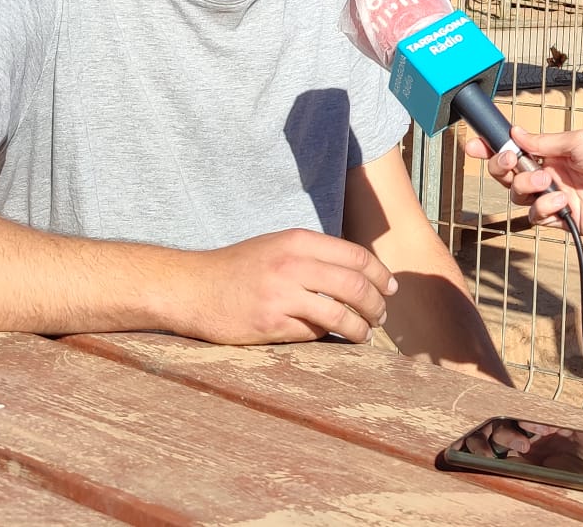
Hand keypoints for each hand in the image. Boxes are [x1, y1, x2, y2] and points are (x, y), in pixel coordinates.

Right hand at [166, 228, 397, 344]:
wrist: (192, 287)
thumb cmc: (238, 268)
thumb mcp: (278, 246)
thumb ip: (314, 255)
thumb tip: (359, 274)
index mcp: (298, 241)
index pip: (357, 257)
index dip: (381, 276)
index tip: (390, 290)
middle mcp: (293, 265)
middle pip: (356, 286)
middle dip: (377, 305)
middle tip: (382, 316)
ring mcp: (282, 295)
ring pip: (340, 316)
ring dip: (361, 329)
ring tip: (366, 334)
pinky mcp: (270, 324)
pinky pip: (313, 334)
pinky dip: (330, 338)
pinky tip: (335, 340)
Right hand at [463, 126, 582, 237]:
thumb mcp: (576, 141)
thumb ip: (542, 142)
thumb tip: (516, 133)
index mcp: (553, 153)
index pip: (515, 151)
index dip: (493, 149)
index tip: (474, 145)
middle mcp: (551, 175)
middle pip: (509, 177)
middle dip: (503, 169)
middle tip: (510, 162)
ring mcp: (556, 198)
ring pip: (519, 199)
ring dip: (527, 189)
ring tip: (548, 182)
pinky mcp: (563, 220)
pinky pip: (539, 218)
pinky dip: (545, 209)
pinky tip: (562, 202)